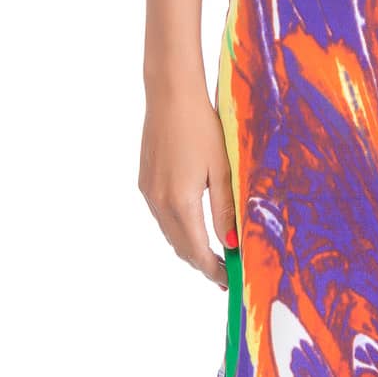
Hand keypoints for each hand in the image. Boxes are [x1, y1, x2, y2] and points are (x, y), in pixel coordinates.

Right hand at [138, 83, 236, 289]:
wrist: (171, 96)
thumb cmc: (202, 127)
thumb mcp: (222, 168)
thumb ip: (225, 209)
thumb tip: (232, 243)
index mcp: (180, 203)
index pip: (197, 250)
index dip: (212, 268)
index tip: (228, 280)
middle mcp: (159, 203)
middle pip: (180, 246)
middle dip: (202, 262)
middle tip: (224, 272)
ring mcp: (149, 193)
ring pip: (169, 233)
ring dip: (189, 246)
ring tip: (213, 253)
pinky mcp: (145, 182)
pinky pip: (162, 216)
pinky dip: (178, 228)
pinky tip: (194, 224)